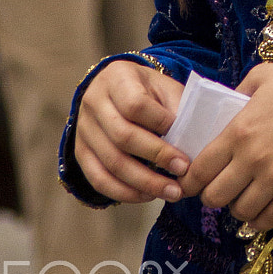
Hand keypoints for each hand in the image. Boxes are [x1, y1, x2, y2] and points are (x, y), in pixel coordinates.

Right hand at [75, 60, 188, 203]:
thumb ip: (177, 108)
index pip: (136, 104)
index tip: (184, 140)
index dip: (161, 125)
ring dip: (144, 182)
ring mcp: (83, 129)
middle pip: (123, 136)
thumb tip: (192, 142)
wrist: (116, 90)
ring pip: (111, 162)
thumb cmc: (148, 90)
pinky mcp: (80, 153)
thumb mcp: (164, 87)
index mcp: (117, 77)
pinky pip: (99, 180)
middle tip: (183, 171)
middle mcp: (94, 102)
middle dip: (157, 157)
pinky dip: (125, 192)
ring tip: (171, 192)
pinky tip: (147, 195)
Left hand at [180, 61, 272, 231]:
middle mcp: (253, 160)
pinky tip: (260, 210)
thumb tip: (226, 107)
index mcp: (239, 131)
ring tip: (243, 195)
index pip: (200, 169)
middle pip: (215, 197)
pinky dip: (258, 220)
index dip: (190, 180)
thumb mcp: (265, 75)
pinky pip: (268, 219)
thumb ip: (239, 92)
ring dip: (237, 206)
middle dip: (212, 195)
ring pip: (240, 212)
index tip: (191, 181)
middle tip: (219, 186)